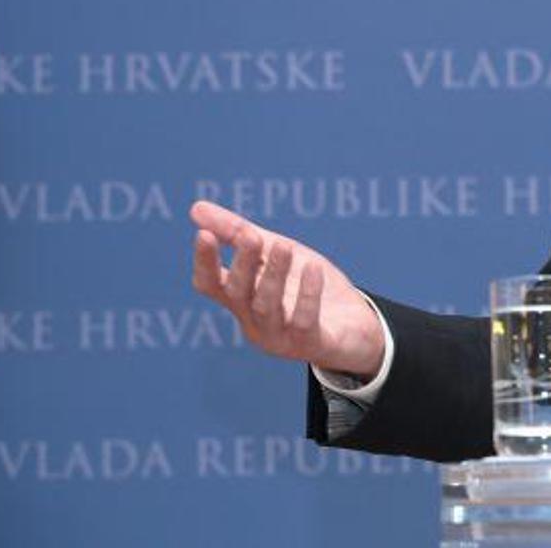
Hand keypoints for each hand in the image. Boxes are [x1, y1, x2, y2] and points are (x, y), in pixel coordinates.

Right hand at [190, 200, 385, 378]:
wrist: (355, 325)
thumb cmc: (306, 286)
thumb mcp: (275, 252)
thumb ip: (237, 233)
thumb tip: (195, 207)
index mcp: (242, 300)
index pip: (210, 285)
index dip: (204, 262)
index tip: (203, 234)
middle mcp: (254, 321)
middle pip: (239, 294)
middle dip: (243, 264)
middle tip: (251, 236)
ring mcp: (280, 337)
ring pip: (268, 307)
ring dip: (274, 275)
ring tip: (284, 246)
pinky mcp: (310, 343)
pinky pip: (304, 321)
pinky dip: (307, 294)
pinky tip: (314, 268)